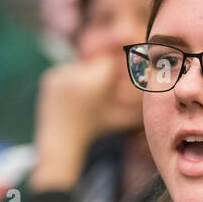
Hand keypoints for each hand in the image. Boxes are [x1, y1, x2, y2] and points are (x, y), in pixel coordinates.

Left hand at [31, 54, 139, 189]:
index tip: (117, 75)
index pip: (109, 59)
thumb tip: (152, 83)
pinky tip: (72, 96)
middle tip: (102, 89)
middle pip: (95, 62)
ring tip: (85, 97)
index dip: (115, 67)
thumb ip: (137, 101)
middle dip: (100, 73)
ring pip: (81, 65)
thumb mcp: (120, 116)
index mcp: (92, 84)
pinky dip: (72, 79)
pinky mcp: (49, 77)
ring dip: (86, 76)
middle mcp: (74, 75)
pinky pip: (67, 70)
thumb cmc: (96, 130)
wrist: (60, 141)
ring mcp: (59, 75)